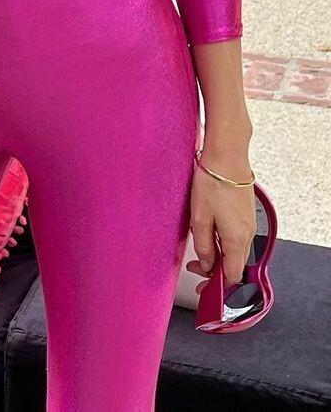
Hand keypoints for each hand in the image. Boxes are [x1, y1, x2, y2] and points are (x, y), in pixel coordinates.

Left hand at [187, 149, 256, 288]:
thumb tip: (206, 264)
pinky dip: (224, 242)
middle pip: (234, 264)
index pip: (231, 275)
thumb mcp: (199, 217)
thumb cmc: (212, 183)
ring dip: (218, 255)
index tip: (202, 287)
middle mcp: (247, 235)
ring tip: (198, 251)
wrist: (227, 156)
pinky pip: (236, 236)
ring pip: (235, 250)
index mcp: (236, 240)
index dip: (217, 286)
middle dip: (215, 271)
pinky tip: (209, 234)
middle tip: (195, 267)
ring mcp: (248, 223)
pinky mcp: (245, 213)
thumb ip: (203, 245)